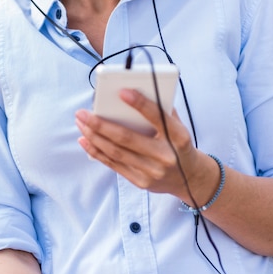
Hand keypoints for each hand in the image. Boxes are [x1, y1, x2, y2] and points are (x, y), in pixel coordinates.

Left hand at [76, 88, 199, 198]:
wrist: (192, 180)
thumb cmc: (179, 145)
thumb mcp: (179, 126)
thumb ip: (161, 111)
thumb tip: (134, 93)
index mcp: (178, 137)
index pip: (157, 117)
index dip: (139, 104)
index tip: (121, 91)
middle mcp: (165, 155)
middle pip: (126, 138)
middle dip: (100, 124)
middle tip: (83, 112)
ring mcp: (152, 171)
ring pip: (116, 152)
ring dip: (94, 137)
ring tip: (80, 123)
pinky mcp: (140, 182)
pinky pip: (113, 165)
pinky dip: (96, 151)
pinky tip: (85, 140)